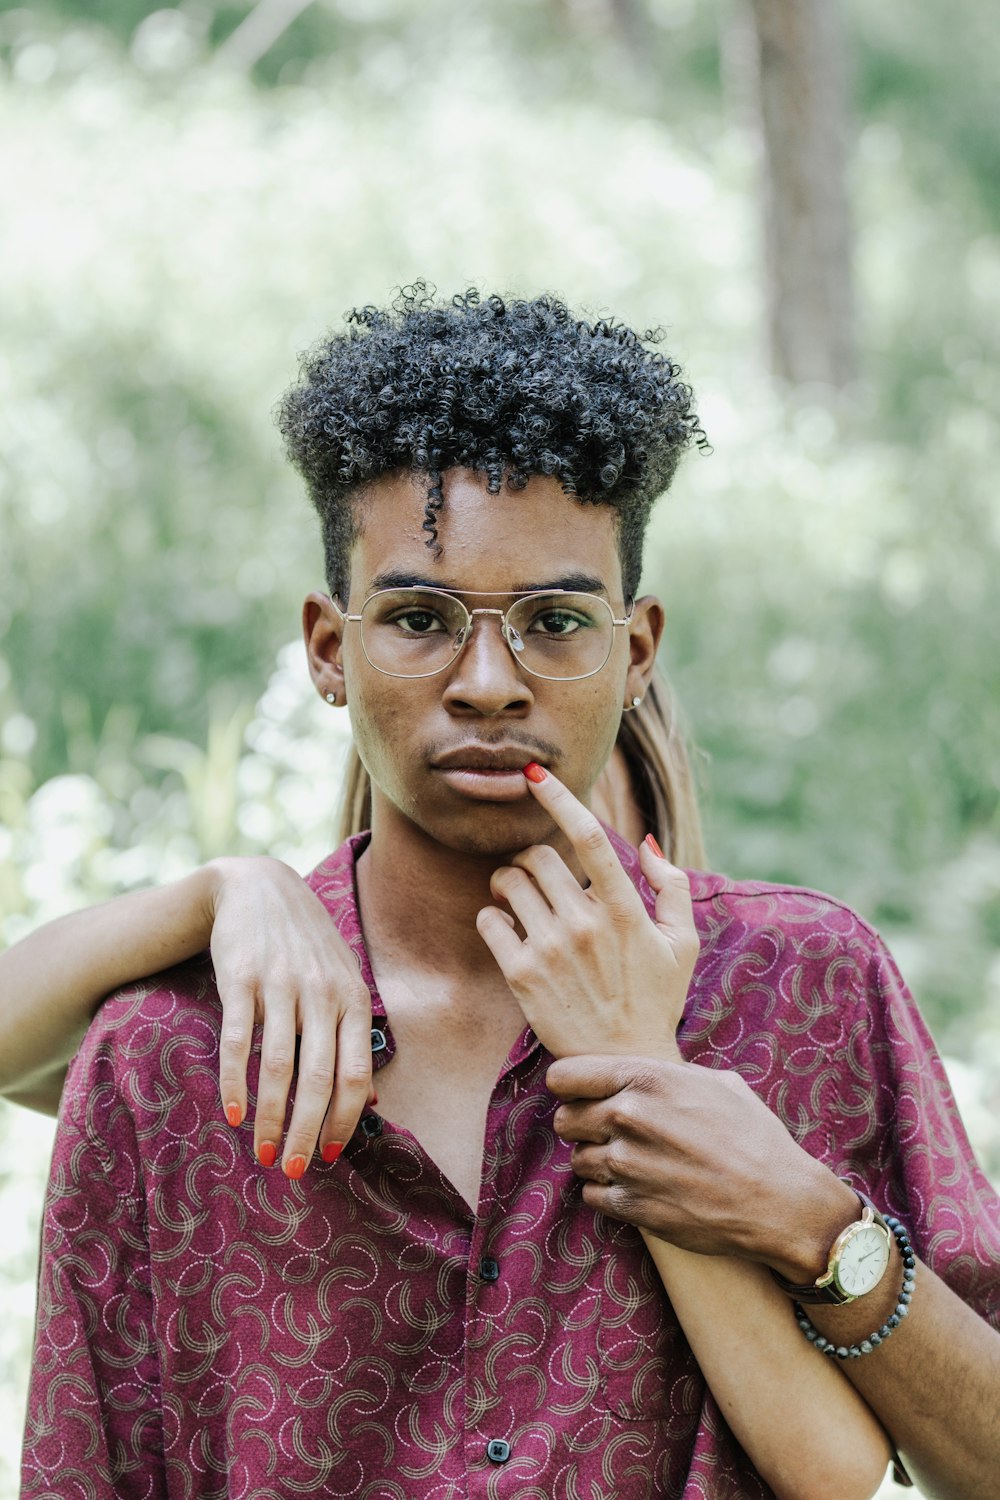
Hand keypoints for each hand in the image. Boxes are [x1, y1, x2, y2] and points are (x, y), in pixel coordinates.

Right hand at [205, 856, 372, 1175]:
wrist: (258, 887)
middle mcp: (322, 992)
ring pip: (278, 1065)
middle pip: (319, 1077)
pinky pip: (239, 1039)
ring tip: (260, 1152)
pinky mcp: (241, 977)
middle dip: (306, 1131)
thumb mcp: (341, 983)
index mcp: (353, 998)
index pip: (357, 1073)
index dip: (346, 1120)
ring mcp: (282, 983)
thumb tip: (372, 1103)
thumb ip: (355, 1039)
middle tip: (291, 1171)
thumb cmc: (306, 947)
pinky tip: (232, 1113)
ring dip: (268, 1116)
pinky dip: (235, 1081)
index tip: (331, 1157)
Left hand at [475, 765, 696, 1059]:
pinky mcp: (520, 976)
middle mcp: (586, 925)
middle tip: (539, 876)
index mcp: (626, 911)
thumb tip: (645, 841)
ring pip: (508, 882)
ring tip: (520, 900)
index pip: (589, 837)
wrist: (624, 1065)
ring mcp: (550, 950)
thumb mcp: (682, 943)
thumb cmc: (656, 999)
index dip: (558, 798)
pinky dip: (492, 917)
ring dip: (508, 882)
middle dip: (532, 857)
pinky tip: (507, 930)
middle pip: (538, 855)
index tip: (534, 774)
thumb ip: (671, 886)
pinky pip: (488, 921)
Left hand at [547, 1053, 854, 1274]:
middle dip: (583, 1125)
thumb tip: (639, 1075)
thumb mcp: (715, 1084)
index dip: (572, 1086)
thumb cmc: (754, 1137)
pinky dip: (609, 1194)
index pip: (564, 1075)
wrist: (779, 1202)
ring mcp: (626, 1164)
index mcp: (645, 1078)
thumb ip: (665, 1076)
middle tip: (613, 1133)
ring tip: (636, 1164)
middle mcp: (627, 1117)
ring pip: (577, 1159)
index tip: (584, 1095)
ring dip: (598, 1161)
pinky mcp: (630, 1207)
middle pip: (564, 1119)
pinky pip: (591, 1195)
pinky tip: (640, 1189)